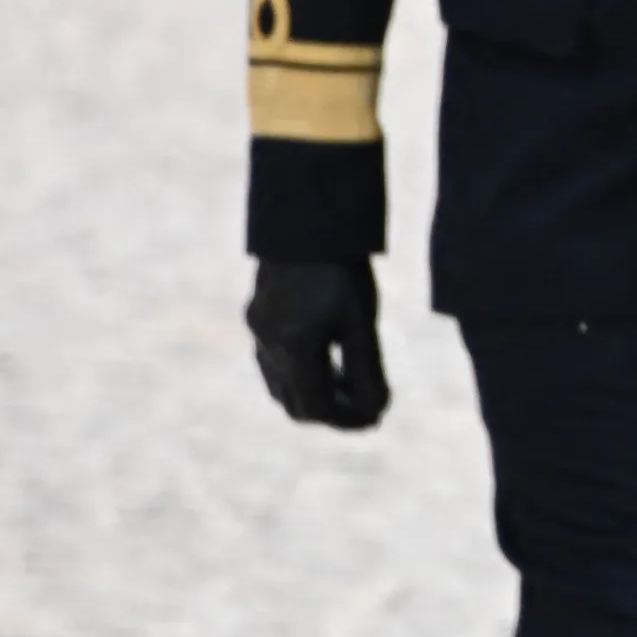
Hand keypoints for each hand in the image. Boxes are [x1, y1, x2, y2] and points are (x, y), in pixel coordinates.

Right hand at [247, 258, 387, 429]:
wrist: (306, 217)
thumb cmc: (341, 269)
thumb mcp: (361, 322)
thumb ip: (367, 370)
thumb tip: (377, 412)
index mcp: (293, 348)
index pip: (319, 408)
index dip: (349, 420)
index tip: (378, 418)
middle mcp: (268, 344)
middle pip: (295, 403)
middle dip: (332, 412)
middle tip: (368, 407)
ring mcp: (258, 329)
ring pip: (281, 384)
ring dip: (314, 393)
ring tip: (351, 384)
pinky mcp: (257, 314)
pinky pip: (274, 361)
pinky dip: (300, 371)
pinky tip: (328, 358)